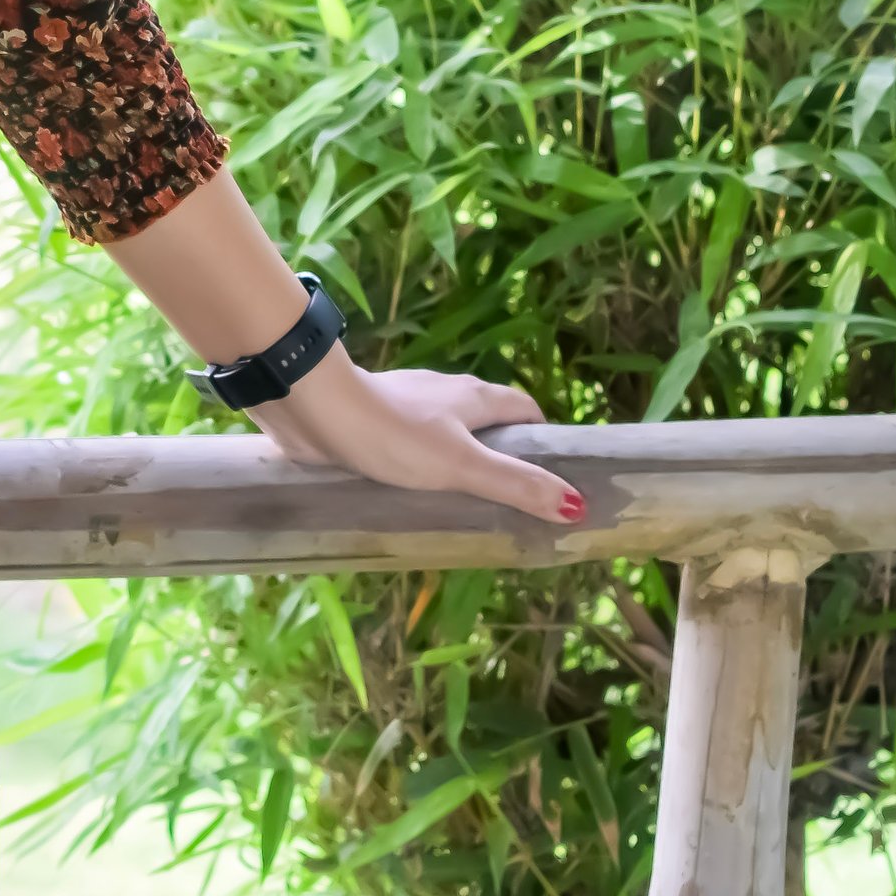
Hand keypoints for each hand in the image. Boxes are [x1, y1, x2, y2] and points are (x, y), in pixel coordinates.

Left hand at [249, 353, 582, 526]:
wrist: (319, 408)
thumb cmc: (395, 434)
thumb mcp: (462, 465)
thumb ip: (515, 483)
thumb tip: (575, 503)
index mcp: (473, 396)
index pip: (522, 408)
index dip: (540, 436)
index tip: (550, 472)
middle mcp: (445, 392)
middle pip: (487, 417)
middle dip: (502, 450)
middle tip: (511, 498)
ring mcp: (408, 403)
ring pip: (448, 427)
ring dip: (460, 456)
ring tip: (465, 500)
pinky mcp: (376, 418)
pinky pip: (413, 440)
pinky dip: (423, 461)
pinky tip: (413, 488)